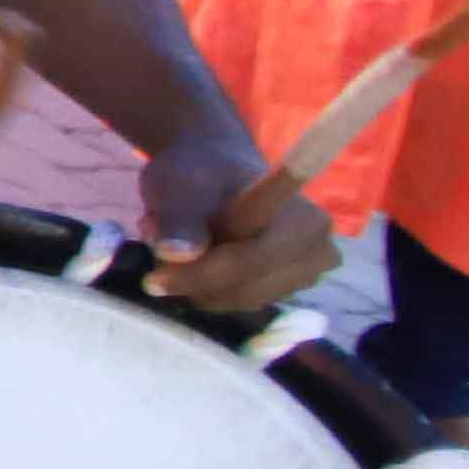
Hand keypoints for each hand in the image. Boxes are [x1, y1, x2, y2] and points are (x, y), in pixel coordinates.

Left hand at [135, 141, 339, 313]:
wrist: (214, 167)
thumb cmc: (201, 171)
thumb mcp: (180, 184)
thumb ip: (180, 218)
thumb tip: (179, 254)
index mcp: (304, 219)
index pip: (250, 263)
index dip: (201, 274)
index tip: (150, 282)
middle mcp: (317, 252)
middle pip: (244, 288)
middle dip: (192, 274)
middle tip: (152, 234)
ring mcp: (304, 275)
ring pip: (234, 299)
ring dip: (193, 278)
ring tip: (173, 235)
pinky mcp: (284, 289)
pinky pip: (233, 301)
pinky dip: (204, 284)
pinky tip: (193, 253)